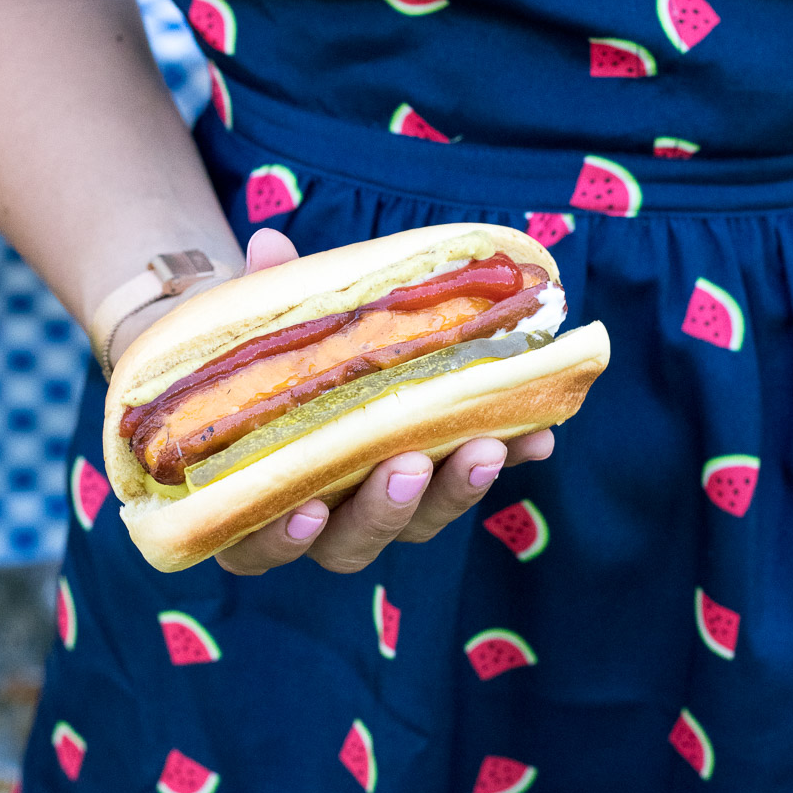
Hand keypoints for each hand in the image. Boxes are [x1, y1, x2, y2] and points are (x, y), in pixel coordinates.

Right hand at [215, 229, 554, 576]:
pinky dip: (506, 459)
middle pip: (350, 545)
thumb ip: (261, 296)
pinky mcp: (437, 483)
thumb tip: (269, 245)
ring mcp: (383, 507)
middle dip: (385, 510)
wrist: (307, 355)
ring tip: (485, 446)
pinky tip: (537, 436)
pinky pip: (469, 483)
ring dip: (453, 491)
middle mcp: (319, 521)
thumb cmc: (263, 356)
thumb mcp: (257, 325)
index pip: (257, 547)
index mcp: (255, 497)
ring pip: (416, 525)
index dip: (280, 539)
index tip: (308, 510)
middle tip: (409, 465)